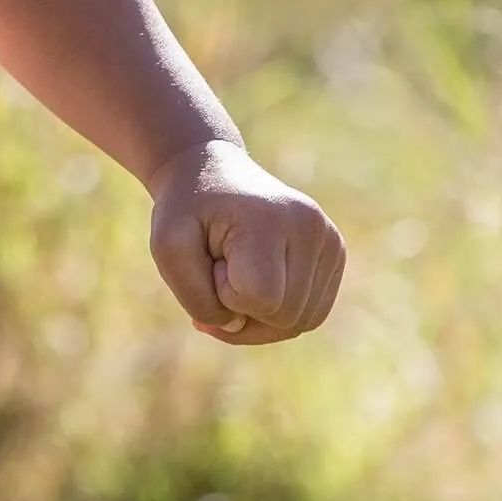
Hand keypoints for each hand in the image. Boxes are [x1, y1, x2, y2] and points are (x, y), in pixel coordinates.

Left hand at [145, 140, 344, 344]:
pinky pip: (309, 316)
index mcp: (271, 218)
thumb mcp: (167, 247)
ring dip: (258, 313)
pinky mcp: (334, 254)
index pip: (259, 298)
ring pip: (300, 323)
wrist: (209, 174)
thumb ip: (196, 298)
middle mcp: (312, 228)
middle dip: (240, 304)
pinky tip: (256, 280)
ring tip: (238, 268)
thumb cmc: (186, 210)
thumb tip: (237, 326)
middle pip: (284, 318)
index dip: (222, 291)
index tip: (210, 254)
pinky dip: (276, 312)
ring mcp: (330, 240)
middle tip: (221, 259)